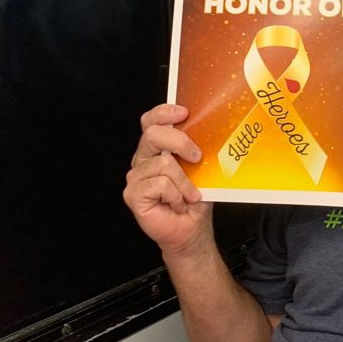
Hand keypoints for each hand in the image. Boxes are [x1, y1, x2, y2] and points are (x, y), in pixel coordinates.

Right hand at [123, 103, 213, 257]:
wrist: (191, 228)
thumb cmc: (195, 198)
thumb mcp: (201, 168)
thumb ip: (196, 148)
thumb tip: (208, 129)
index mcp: (156, 148)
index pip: (151, 121)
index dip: (164, 113)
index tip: (184, 113)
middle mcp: (143, 159)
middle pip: (153, 135)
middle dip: (179, 142)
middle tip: (196, 157)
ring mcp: (136, 176)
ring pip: (163, 164)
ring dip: (184, 183)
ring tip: (188, 196)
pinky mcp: (133, 194)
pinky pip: (159, 184)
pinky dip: (176, 195)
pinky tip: (177, 204)